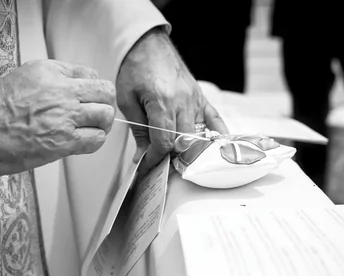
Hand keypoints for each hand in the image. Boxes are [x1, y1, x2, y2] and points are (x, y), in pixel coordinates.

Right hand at [0, 59, 115, 175]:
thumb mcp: (24, 77)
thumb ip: (52, 78)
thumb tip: (76, 85)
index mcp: (51, 73)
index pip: (91, 76)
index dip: (94, 90)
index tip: (90, 99)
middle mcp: (61, 91)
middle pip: (105, 93)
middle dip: (104, 104)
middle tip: (96, 114)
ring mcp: (65, 117)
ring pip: (105, 116)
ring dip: (102, 124)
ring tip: (90, 129)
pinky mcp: (64, 142)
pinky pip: (96, 139)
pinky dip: (95, 140)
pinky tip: (84, 141)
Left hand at [116, 27, 228, 173]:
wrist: (146, 42)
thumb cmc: (135, 67)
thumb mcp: (128, 100)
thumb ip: (138, 130)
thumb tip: (143, 155)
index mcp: (162, 102)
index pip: (164, 142)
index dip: (155, 158)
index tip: (148, 165)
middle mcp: (183, 101)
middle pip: (183, 142)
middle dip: (170, 157)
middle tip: (158, 163)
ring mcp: (195, 99)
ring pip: (198, 135)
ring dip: (187, 150)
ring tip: (176, 158)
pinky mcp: (201, 96)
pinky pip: (214, 119)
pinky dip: (215, 135)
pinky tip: (215, 148)